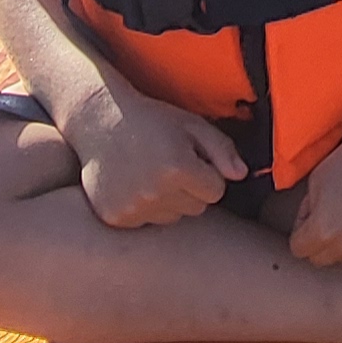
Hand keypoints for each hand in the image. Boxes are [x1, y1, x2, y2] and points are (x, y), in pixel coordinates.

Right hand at [63, 83, 245, 228]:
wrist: (100, 121)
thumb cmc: (153, 120)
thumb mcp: (193, 124)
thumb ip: (223, 149)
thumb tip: (241, 176)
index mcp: (179, 168)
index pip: (216, 191)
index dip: (208, 174)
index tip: (192, 158)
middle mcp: (155, 192)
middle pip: (196, 208)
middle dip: (191, 189)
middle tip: (168, 163)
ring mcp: (132, 207)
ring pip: (172, 217)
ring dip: (168, 201)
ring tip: (150, 172)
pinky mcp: (115, 217)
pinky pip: (146, 223)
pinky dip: (144, 208)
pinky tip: (133, 184)